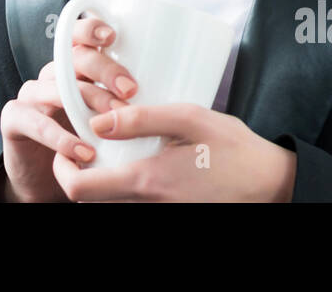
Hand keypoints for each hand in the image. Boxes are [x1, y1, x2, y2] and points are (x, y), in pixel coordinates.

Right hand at [0, 14, 134, 201]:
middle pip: (73, 57)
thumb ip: (132, 102)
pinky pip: (36, 122)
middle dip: (103, 69)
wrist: (47, 178)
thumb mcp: (112, 119)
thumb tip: (181, 91)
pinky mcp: (15, 120)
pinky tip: (85, 150)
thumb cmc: (90, 143)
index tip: (114, 36)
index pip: (79, 35)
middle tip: (131, 90)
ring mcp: (31, 95)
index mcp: (75, 67)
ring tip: (115, 120)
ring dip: (88, 101)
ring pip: (57, 86)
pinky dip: (62, 138)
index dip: (92, 28)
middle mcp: (52, 74)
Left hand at [51, 103, 295, 201]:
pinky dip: (122, 184)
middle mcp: (146, 206)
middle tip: (84, 140)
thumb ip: (142, 120)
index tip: (67, 144)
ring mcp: (158, 212)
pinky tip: (135, 159)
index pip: (78, 190)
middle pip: (88, 199)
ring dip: (99, 178)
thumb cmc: (234, 149)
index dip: (61, 168)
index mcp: (146, 182)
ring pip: (110, 202)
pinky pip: (132, 203)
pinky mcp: (169, 211)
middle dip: (77, 171)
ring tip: (109, 145)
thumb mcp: (190, 119)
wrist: (270, 184)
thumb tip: (98, 123)